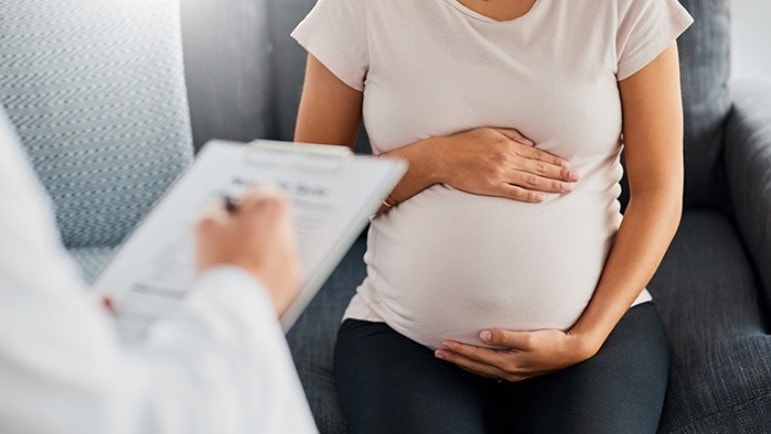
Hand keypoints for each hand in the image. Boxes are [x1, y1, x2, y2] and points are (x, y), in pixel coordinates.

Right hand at [196, 185, 300, 315]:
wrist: (233, 307)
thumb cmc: (221, 264)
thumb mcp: (205, 225)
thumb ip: (215, 209)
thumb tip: (221, 211)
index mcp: (271, 209)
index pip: (261, 191)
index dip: (242, 201)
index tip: (231, 214)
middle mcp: (288, 232)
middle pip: (271, 219)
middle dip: (252, 225)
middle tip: (230, 238)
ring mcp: (292, 259)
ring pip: (275, 245)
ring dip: (259, 248)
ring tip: (234, 262)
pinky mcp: (291, 284)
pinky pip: (278, 270)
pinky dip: (264, 272)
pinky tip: (243, 278)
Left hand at [434, 328, 598, 381]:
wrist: (574, 351)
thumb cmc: (553, 342)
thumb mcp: (530, 337)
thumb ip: (506, 336)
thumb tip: (483, 334)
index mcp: (509, 363)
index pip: (477, 357)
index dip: (459, 350)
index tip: (444, 344)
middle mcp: (508, 371)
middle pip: (475, 365)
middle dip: (456, 358)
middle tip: (439, 352)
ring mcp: (513, 374)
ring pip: (481, 370)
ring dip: (464, 363)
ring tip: (449, 357)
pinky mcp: (518, 371)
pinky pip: (490, 371)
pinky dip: (477, 367)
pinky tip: (473, 363)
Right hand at [435, 128, 579, 202]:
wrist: (444, 157)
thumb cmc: (465, 143)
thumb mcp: (490, 132)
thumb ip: (512, 136)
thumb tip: (531, 144)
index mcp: (508, 146)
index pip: (537, 155)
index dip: (555, 161)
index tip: (569, 166)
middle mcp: (507, 160)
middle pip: (539, 169)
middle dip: (559, 174)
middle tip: (576, 179)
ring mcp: (500, 175)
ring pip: (531, 181)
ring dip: (550, 186)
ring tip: (566, 189)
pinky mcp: (491, 187)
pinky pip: (514, 193)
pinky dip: (528, 196)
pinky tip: (541, 198)